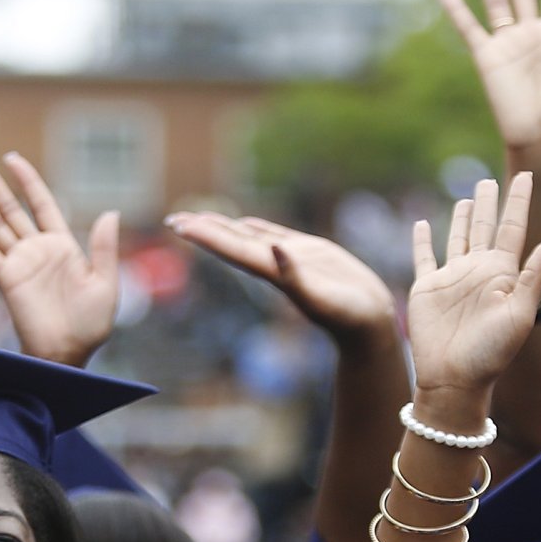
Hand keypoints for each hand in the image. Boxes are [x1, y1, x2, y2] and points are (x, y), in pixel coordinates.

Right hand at [0, 152, 118, 366]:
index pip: (41, 204)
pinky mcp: (6, 279)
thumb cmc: (90, 325)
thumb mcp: (106, 284)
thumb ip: (104, 248)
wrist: (68, 353)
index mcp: (62, 245)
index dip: (27, 180)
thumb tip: (111, 212)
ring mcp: (19, 263)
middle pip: (10, 208)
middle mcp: (37, 250)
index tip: (11, 159)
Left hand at [165, 212, 394, 339]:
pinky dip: (256, 227)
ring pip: (249, 236)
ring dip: (223, 227)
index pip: (230, 249)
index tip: (178, 225)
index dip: (205, 236)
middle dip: (203, 230)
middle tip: (172, 217)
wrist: (368, 324)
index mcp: (272, 273)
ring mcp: (289, 257)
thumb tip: (274, 249)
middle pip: (230, 242)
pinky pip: (274, 235)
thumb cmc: (348, 317)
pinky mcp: (309, 252)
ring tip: (199, 217)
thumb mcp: (321, 297)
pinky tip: (244, 222)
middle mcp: (274, 264)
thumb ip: (295, 276)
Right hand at [407, 175, 540, 397]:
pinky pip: (423, 258)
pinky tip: (421, 224)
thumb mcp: (519, 314)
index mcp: (503, 273)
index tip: (527, 175)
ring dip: (461, 217)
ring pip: (457, 238)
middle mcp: (478, 271)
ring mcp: (452, 279)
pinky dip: (422, 241)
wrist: (455, 381)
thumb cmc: (491, 353)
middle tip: (490, 179)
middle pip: (484, 227)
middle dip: (489, 202)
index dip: (518, 201)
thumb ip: (533, 275)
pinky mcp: (427, 289)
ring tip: (467, 196)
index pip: (512, 228)